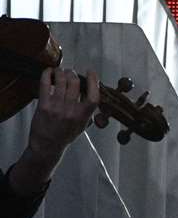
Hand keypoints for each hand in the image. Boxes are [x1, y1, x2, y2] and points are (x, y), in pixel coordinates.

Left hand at [8, 67, 98, 195]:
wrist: (47, 146)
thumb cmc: (66, 135)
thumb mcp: (83, 125)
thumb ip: (89, 110)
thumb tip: (92, 92)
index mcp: (83, 115)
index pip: (93, 95)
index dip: (93, 80)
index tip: (90, 72)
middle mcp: (71, 110)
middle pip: (75, 83)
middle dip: (73, 73)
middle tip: (70, 72)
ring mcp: (57, 107)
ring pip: (61, 81)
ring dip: (61, 72)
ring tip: (60, 71)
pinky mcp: (43, 106)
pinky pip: (45, 85)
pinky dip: (47, 75)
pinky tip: (48, 72)